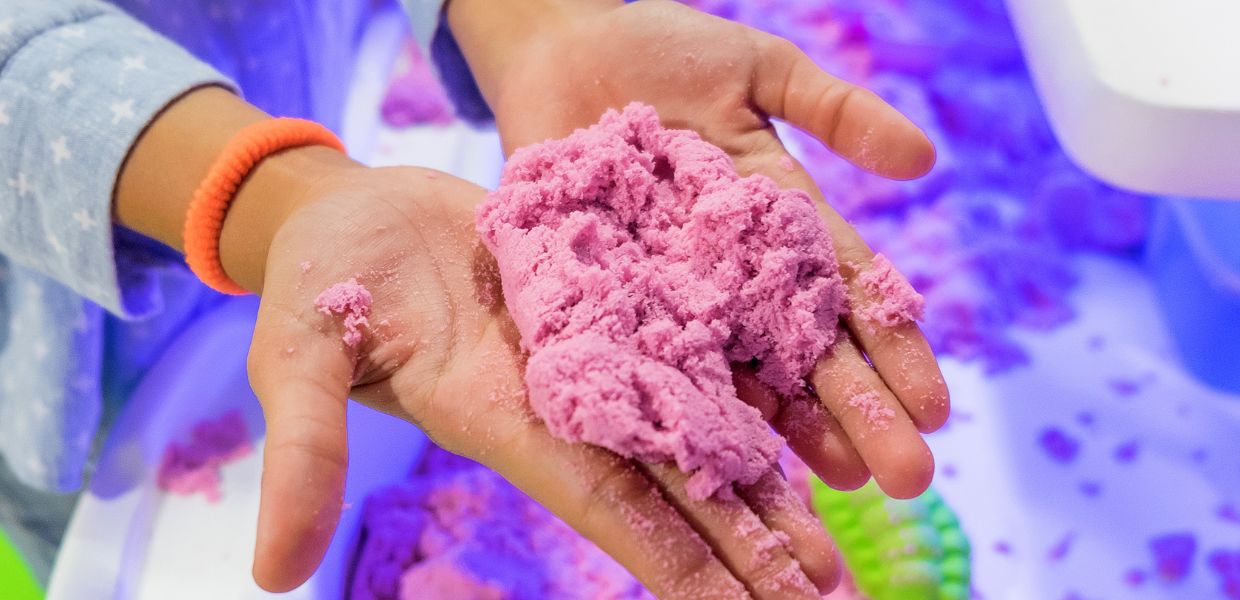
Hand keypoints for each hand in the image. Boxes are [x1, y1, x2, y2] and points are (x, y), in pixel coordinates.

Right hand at [244, 166, 840, 596]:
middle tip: (836, 596)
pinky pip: (697, 339)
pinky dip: (750, 378)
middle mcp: (572, 403)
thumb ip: (304, 452)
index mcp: (512, 424)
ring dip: (767, 477)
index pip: (614, 509)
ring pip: (702, 421)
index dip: (684, 564)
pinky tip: (808, 409)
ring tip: (839, 534)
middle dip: (752, 546)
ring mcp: (600, 347)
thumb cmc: (319, 282)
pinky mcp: (616, 291)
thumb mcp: (299, 360)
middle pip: (679, 486)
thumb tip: (270, 574)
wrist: (355, 207)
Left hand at [449, 0, 950, 498]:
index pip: (852, 296)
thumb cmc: (658, 49)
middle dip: (862, 415)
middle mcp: (739, 275)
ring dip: (793, 435)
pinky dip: (689, 414)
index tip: (936, 408)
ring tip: (842, 488)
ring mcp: (678, 295)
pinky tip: (728, 466)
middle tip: (908, 478)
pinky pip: (652, 365)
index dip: (894, 351)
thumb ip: (836, 111)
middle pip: (810, 353)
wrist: (558, 46)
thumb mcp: (759, 68)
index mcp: (784, 222)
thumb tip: (927, 161)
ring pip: (744, 376)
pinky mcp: (608, 303)